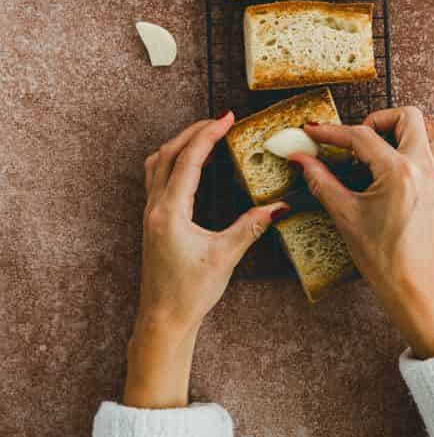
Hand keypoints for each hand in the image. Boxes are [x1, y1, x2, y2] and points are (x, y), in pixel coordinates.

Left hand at [126, 113, 286, 408]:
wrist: (164, 318)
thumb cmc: (190, 292)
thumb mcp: (226, 257)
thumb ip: (251, 227)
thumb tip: (279, 207)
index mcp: (170, 212)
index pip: (189, 161)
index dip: (208, 135)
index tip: (226, 119)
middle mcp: (155, 208)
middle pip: (168, 153)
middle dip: (193, 132)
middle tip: (218, 121)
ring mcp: (150, 214)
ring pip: (157, 163)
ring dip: (178, 144)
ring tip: (202, 135)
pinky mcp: (152, 222)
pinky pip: (156, 178)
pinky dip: (171, 161)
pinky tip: (187, 165)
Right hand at [290, 105, 433, 357]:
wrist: (414, 284)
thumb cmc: (383, 257)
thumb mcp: (345, 216)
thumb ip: (321, 181)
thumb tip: (300, 159)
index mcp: (398, 172)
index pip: (361, 136)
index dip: (332, 133)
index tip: (313, 133)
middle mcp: (423, 167)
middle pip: (406, 116)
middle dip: (377, 120)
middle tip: (356, 142)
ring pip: (433, 127)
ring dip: (407, 127)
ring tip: (383, 145)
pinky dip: (424, 144)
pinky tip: (400, 161)